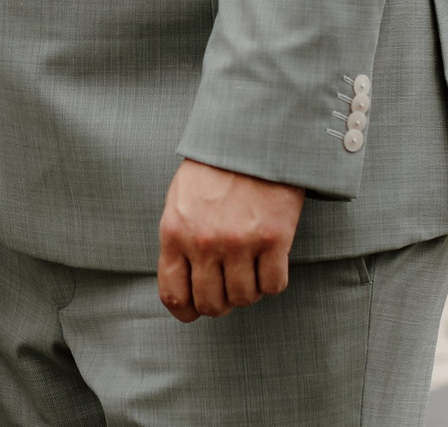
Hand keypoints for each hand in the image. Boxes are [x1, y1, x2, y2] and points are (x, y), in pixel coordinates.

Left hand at [157, 159, 303, 321]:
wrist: (251, 136)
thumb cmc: (213, 167)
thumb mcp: (180, 200)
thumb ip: (178, 240)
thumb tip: (184, 281)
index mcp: (175, 233)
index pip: (173, 294)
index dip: (186, 311)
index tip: (196, 310)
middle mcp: (204, 243)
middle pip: (212, 304)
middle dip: (222, 304)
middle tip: (229, 287)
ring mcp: (239, 243)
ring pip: (245, 298)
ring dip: (249, 290)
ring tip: (250, 268)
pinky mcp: (273, 239)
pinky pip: (273, 285)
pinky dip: (273, 281)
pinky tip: (270, 262)